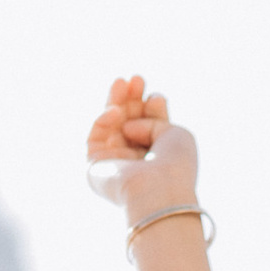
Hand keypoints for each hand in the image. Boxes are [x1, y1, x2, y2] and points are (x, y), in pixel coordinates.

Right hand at [85, 72, 199, 223]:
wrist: (159, 191)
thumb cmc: (174, 166)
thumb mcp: (175, 134)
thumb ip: (154, 120)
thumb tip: (128, 126)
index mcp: (157, 162)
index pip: (150, 131)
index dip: (151, 111)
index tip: (156, 97)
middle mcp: (135, 166)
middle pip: (128, 126)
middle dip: (131, 101)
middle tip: (136, 79)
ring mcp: (114, 167)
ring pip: (110, 128)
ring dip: (115, 102)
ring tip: (123, 81)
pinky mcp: (94, 169)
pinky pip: (94, 138)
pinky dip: (103, 121)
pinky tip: (115, 112)